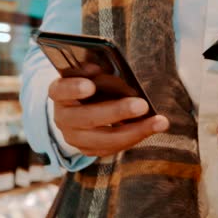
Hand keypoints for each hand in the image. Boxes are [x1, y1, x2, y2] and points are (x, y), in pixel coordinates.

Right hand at [48, 77, 168, 157]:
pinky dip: (134, 137)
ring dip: (133, 131)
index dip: (73, 89)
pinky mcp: (88, 149)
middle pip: (86, 118)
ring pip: (102, 140)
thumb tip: (109, 68)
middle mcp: (62, 117)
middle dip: (116, 112)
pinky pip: (112, 148)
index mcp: (59, 93)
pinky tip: (152, 128)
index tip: (89, 86)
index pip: (61, 90)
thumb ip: (97, 71)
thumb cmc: (88, 83)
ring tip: (158, 122)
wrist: (77, 107)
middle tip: (141, 105)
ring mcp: (74, 137)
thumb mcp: (89, 73)